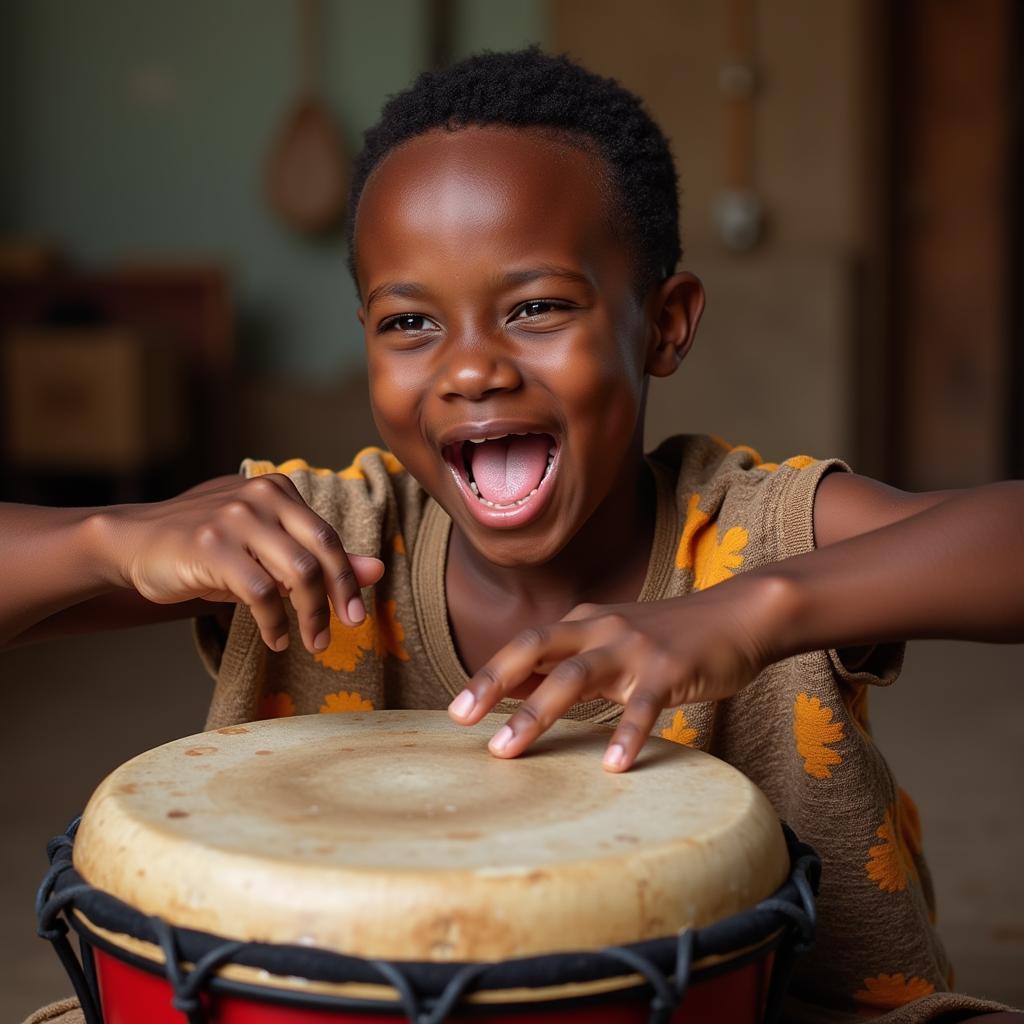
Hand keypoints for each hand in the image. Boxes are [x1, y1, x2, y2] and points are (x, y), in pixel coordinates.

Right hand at [96, 474, 382, 652]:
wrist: (134, 542)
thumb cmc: (209, 547)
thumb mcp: (267, 547)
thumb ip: (319, 556)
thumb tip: (376, 570)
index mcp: (279, 489)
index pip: (327, 538)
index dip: (347, 579)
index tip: (355, 615)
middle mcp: (260, 496)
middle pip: (320, 553)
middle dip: (338, 597)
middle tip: (343, 630)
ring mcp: (235, 519)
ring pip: (297, 573)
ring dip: (309, 616)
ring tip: (309, 642)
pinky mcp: (211, 547)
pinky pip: (261, 593)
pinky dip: (275, 623)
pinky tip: (275, 639)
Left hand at [448, 577, 789, 770]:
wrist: (736, 617)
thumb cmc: (668, 637)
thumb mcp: (612, 640)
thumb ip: (569, 662)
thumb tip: (516, 687)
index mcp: (583, 622)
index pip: (526, 644)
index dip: (489, 673)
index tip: (456, 709)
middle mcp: (600, 628)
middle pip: (536, 648)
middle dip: (493, 682)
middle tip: (461, 718)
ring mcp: (634, 648)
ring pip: (575, 677)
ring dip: (537, 712)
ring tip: (508, 750)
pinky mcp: (670, 670)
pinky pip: (643, 707)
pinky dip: (626, 736)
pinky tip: (612, 767)